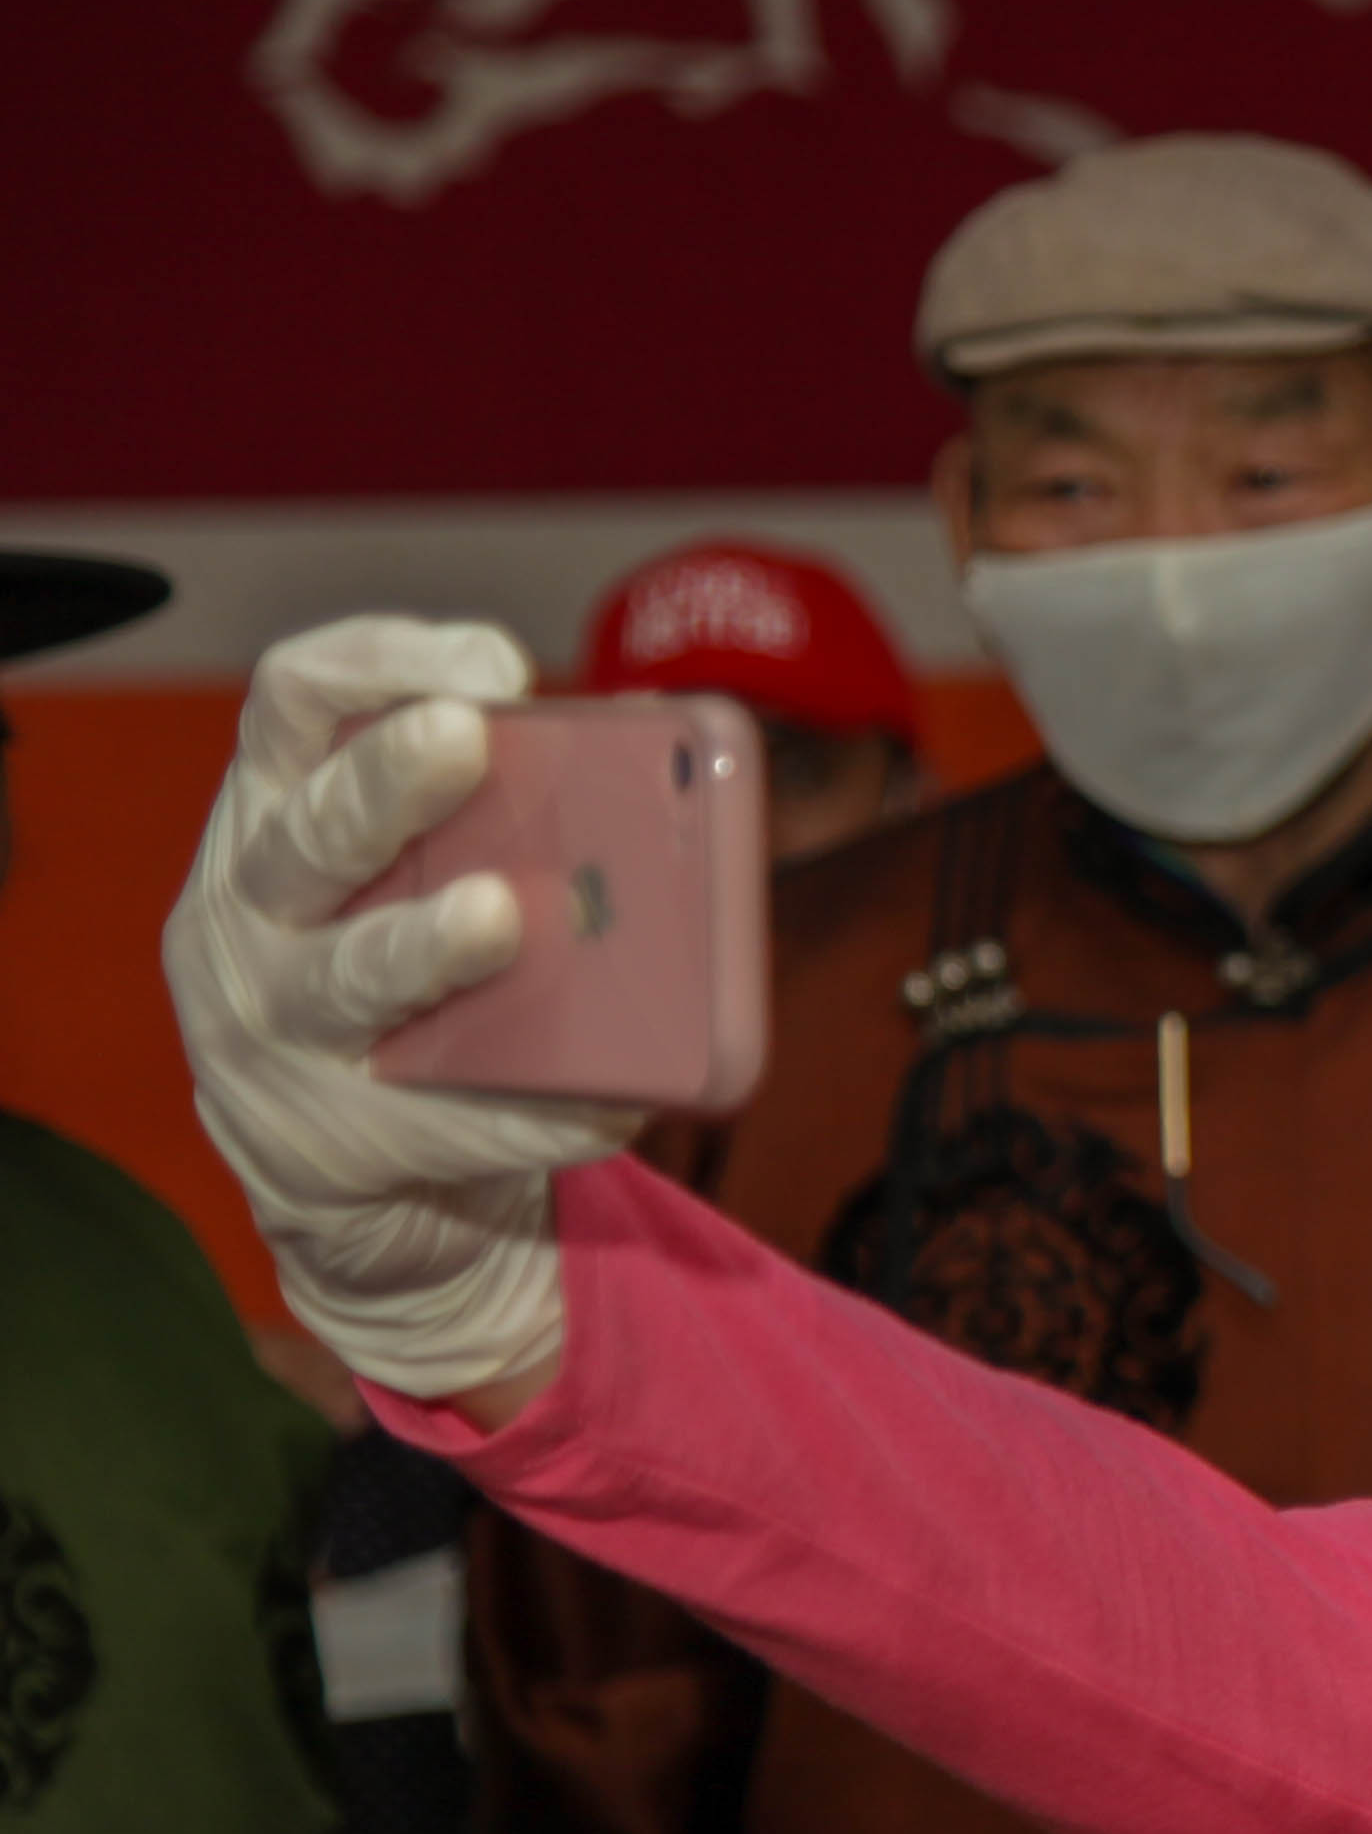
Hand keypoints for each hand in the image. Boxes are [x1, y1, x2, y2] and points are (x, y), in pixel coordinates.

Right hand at [161, 618, 635, 1400]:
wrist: (345, 1172)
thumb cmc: (406, 982)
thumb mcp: (418, 880)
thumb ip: (503, 816)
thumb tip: (663, 757)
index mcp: (274, 821)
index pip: (293, 703)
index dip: (380, 664)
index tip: (491, 661)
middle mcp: (247, 916)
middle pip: (311, 834)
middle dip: (386, 783)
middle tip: (464, 741)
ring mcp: (270, 1035)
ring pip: (348, 978)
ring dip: (428, 944)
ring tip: (499, 917)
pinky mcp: (324, 1144)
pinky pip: (443, 1123)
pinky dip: (534, 1111)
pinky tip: (611, 1101)